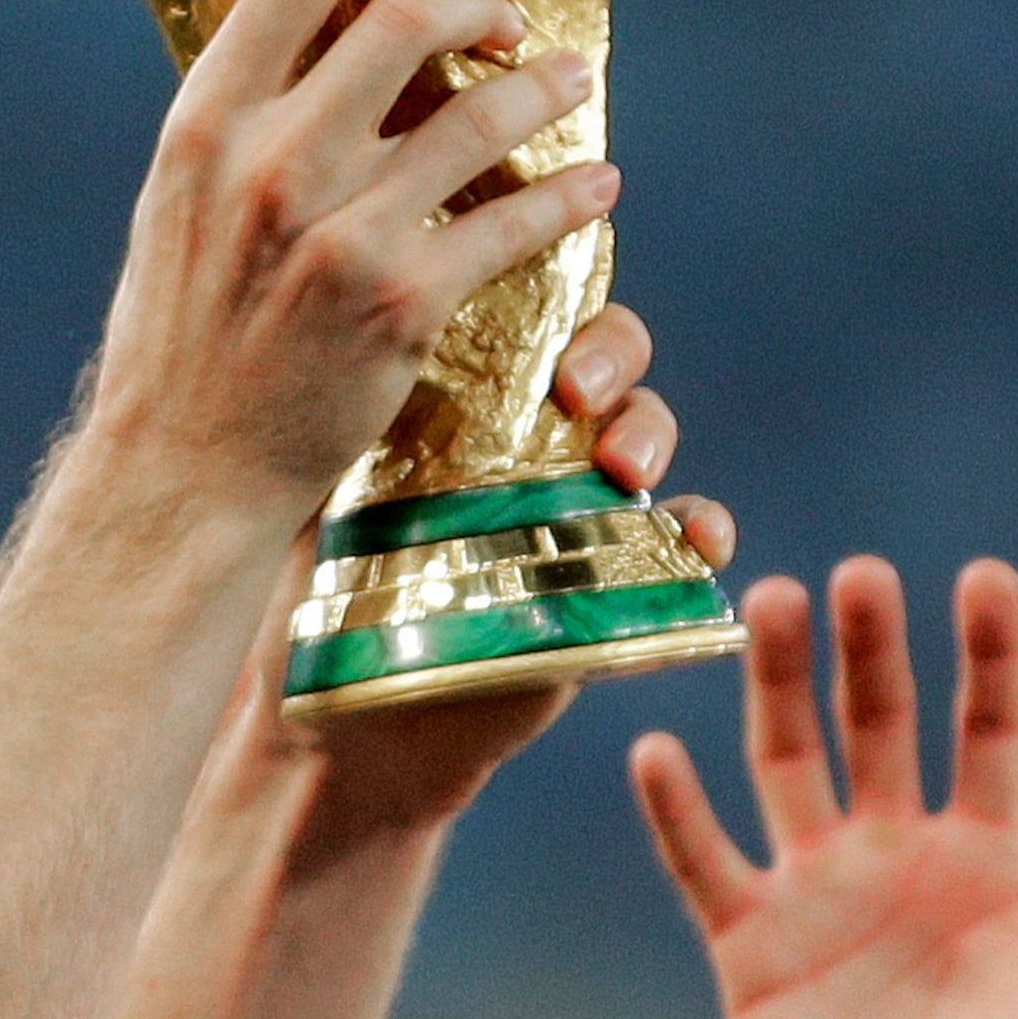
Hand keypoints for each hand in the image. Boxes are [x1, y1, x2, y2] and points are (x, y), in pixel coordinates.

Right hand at [80, 0, 620, 515]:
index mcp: (206, 121)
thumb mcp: (184, 201)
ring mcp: (339, 234)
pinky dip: (571, 196)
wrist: (186, 471)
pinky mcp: (402, 305)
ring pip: (483, 115)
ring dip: (547, 88)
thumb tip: (320, 22)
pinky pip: (518, 223)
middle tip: (513, 19)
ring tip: (572, 83)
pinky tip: (595, 186)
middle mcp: (270, 162)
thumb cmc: (189, 334)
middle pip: (410, 20)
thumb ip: (247, 115)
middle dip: (484, 2)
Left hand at [280, 302, 737, 852]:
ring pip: (647, 425)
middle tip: (575, 387)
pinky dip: (708, 525)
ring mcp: (586, 496)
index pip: (520, 303)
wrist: (359, 731)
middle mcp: (533, 430)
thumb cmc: (320, 607)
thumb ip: (324, 417)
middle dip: (609, 348)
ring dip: (650, 428)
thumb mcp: (311, 497)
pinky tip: (703, 538)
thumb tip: (309, 325)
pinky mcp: (626, 573)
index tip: (517, 299)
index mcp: (464, 391)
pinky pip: (689, 534)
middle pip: (603, 347)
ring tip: (622, 465)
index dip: (541, 287)